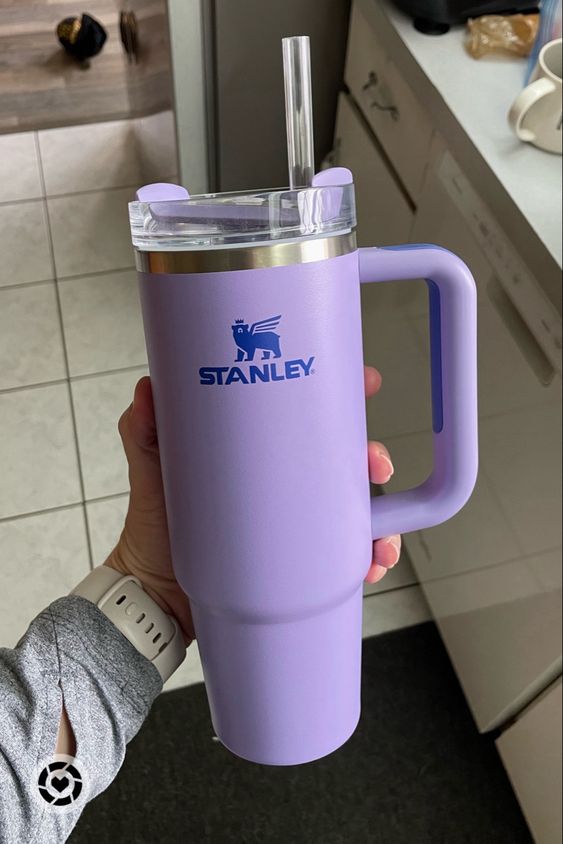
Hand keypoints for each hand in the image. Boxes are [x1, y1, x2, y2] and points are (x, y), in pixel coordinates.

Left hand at [105, 369, 400, 639]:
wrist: (156, 591)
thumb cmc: (156, 524)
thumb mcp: (153, 468)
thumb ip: (145, 428)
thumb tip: (148, 388)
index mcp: (262, 450)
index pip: (311, 412)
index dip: (346, 395)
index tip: (367, 384)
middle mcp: (287, 482)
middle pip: (344, 459)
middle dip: (371, 458)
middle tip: (374, 465)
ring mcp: (297, 522)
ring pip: (356, 509)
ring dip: (383, 517)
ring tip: (381, 535)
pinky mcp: (301, 560)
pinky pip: (346, 555)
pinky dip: (368, 557)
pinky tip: (374, 565)